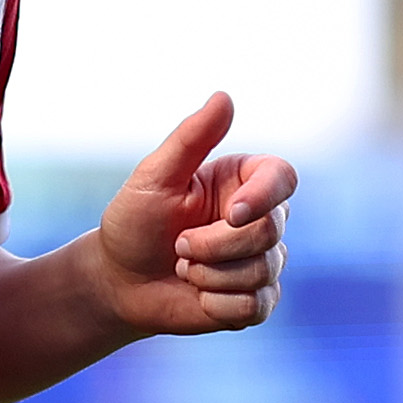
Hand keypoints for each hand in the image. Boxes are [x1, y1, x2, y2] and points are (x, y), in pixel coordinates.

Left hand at [86, 94, 293, 338]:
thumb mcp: (155, 176)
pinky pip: (256, 305)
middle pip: (269, 232)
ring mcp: (263, 260)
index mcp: (243, 180)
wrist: (120, 280)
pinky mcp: (257, 299)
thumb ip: (191, 138)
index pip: (283, 178)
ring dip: (209, 275)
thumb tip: (224, 96)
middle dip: (214, 245)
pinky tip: (197, 294)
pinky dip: (218, 304)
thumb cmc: (134, 221)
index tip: (230, 214)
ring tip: (183, 266)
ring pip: (263, 271)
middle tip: (177, 245)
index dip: (264, 197)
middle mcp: (261, 217)